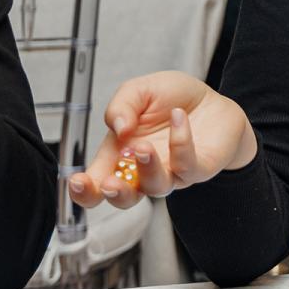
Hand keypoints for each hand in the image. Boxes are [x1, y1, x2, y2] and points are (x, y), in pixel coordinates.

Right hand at [68, 71, 256, 209]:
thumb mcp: (139, 90)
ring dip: (146, 169)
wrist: (212, 98)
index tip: (76, 182)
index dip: (83, 190)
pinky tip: (179, 117)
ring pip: (156, 187)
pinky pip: (187, 166)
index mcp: (119, 155)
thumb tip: (117, 127)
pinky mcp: (199, 168)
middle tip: (108, 182)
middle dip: (114, 194)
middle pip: (123, 198)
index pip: (96, 182)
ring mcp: (171, 173)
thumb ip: (121, 105)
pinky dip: (181, 142)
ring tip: (143, 147)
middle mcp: (143, 170)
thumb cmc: (172, 98)